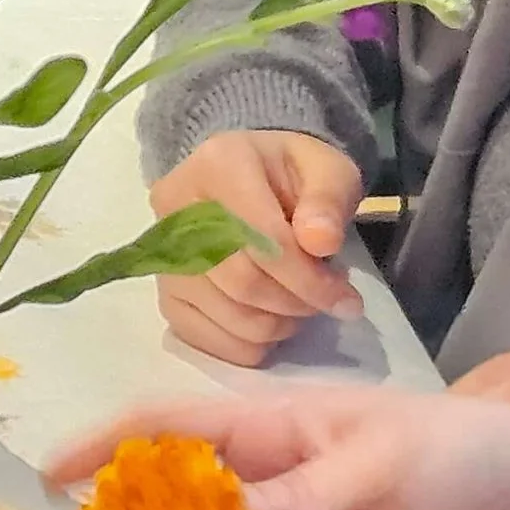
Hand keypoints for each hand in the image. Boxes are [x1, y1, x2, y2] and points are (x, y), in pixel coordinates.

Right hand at [150, 131, 365, 364]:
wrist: (247, 181)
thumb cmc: (290, 175)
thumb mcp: (326, 169)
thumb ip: (329, 200)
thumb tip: (321, 242)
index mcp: (217, 165)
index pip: (262, 239)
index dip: (308, 278)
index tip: (345, 299)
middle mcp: (176, 209)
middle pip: (242, 282)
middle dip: (293, 303)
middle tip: (324, 301)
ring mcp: (165, 258)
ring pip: (228, 316)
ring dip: (276, 326)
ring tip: (300, 306)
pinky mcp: (166, 295)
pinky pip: (207, 340)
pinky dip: (248, 344)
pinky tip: (270, 323)